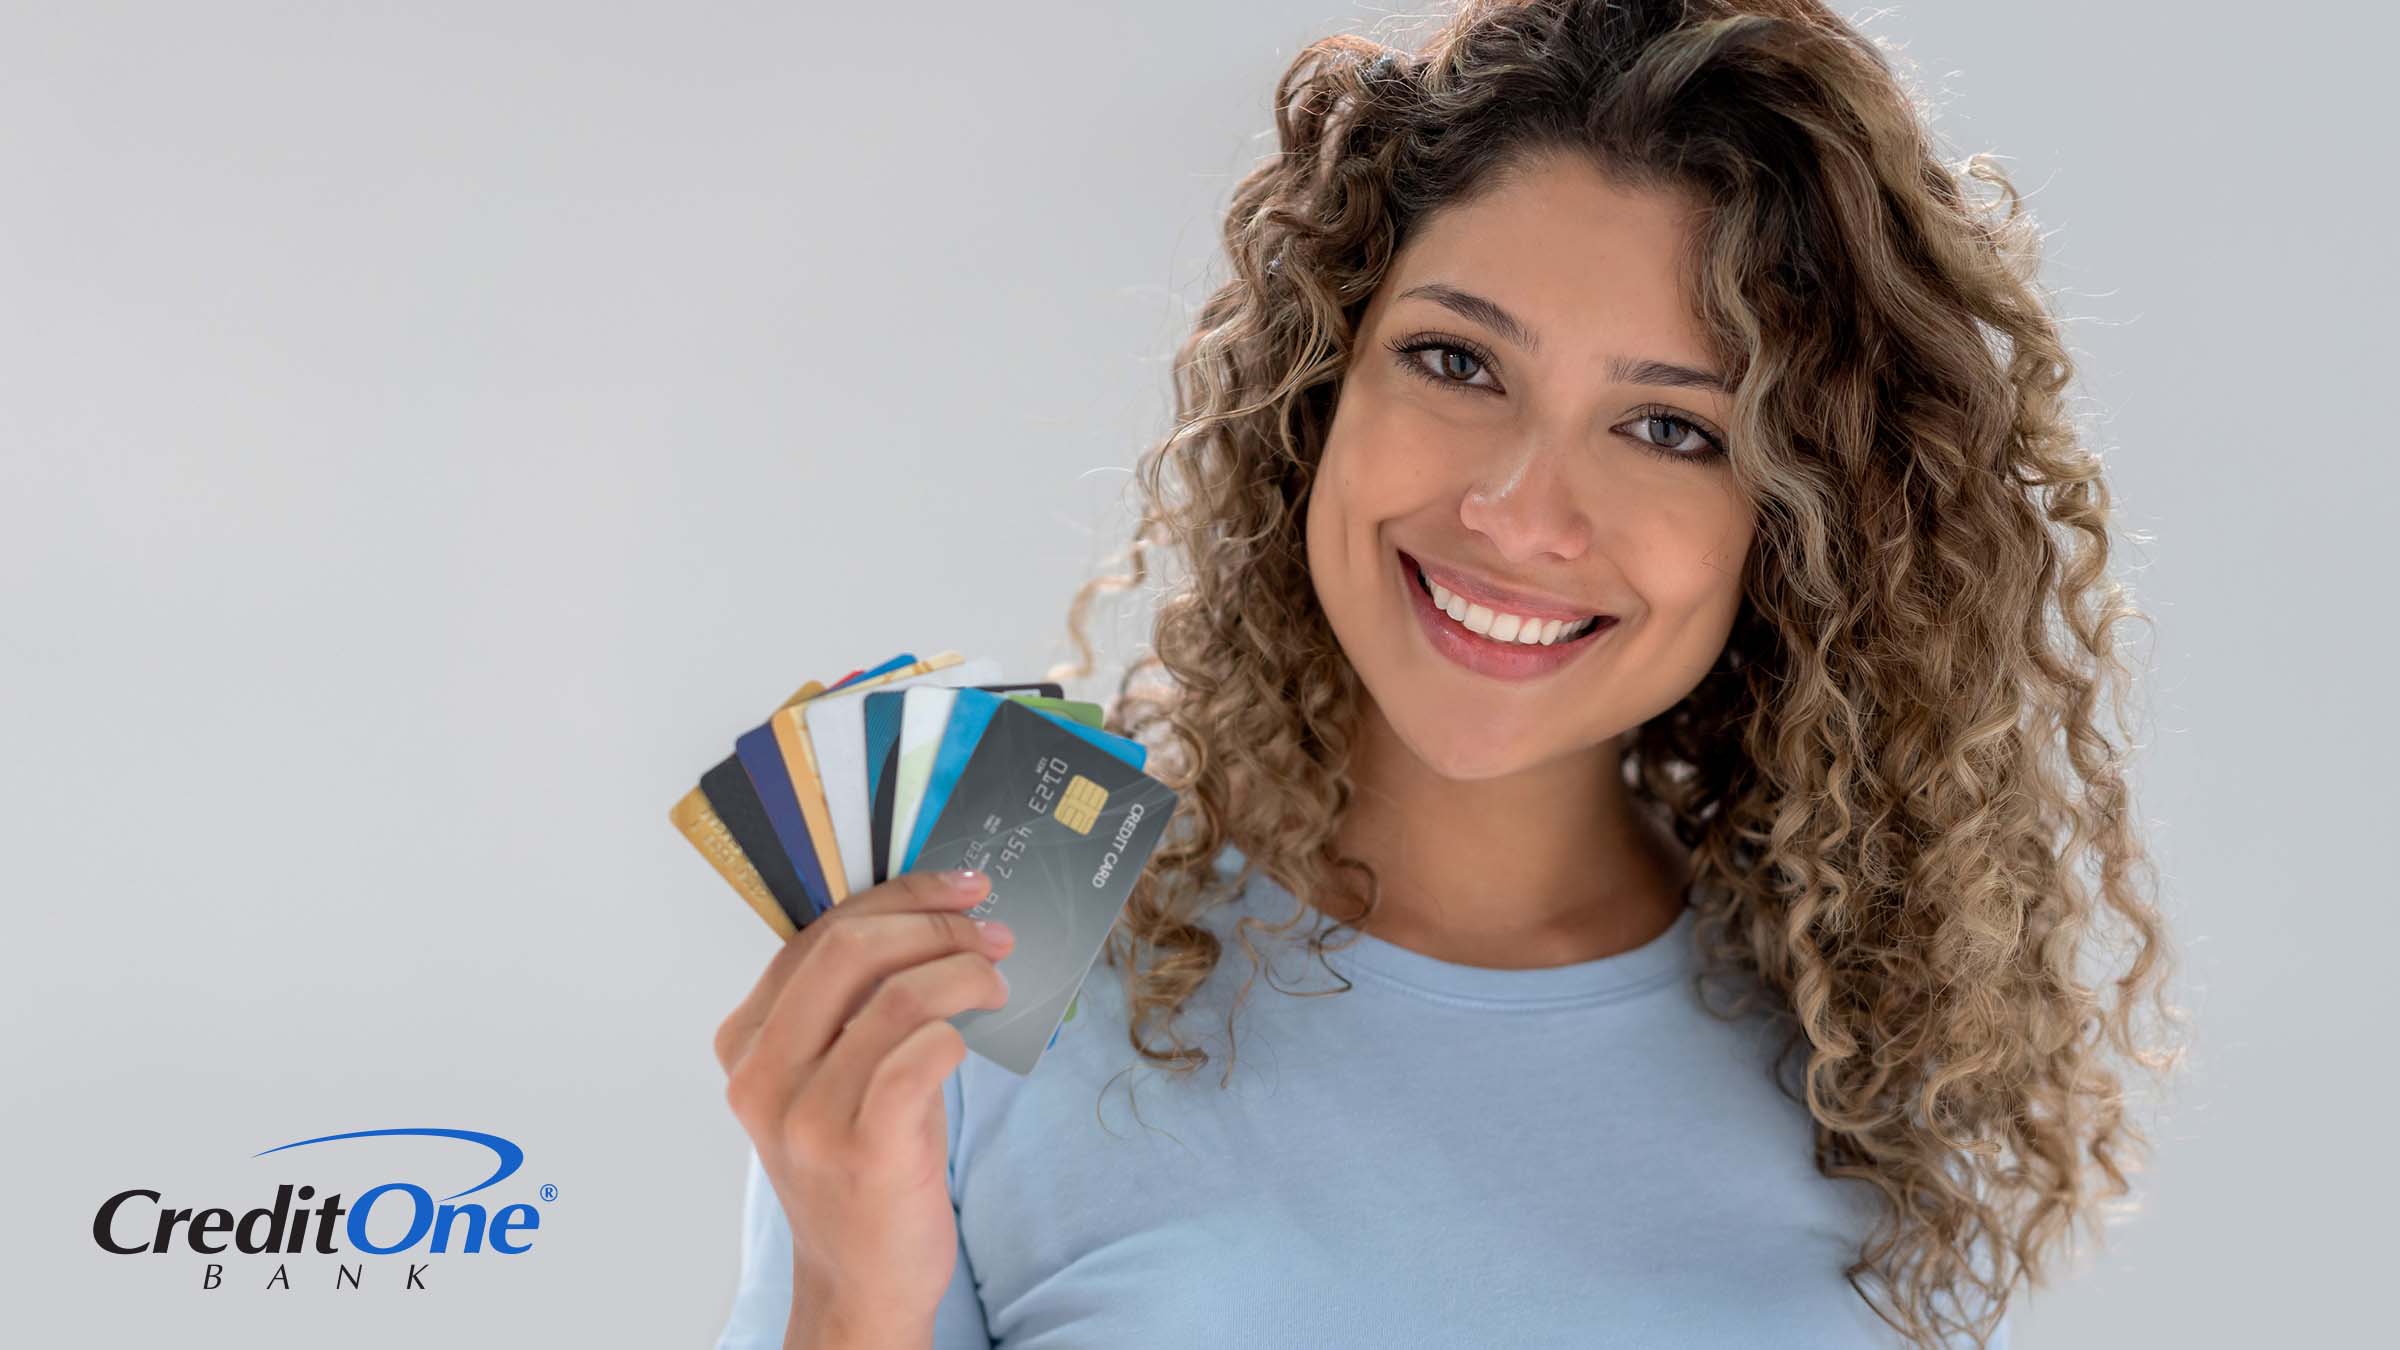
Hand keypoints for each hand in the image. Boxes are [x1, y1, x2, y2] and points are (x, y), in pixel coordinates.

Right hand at [714, 867, 1012, 1340]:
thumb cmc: (859, 1166)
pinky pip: (920, 1054)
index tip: (959, 886)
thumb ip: (852, 1005)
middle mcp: (762, 1075)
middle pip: (850, 949)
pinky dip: (957, 1031)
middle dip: (935, 923)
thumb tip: (933, 916)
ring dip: (963, 973)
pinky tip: (972, 1039)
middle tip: (990, 930)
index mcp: (746, 1042)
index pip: (818, 934)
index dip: (899, 896)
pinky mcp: (862, 1149)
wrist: (859, 1280)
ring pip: (896, 996)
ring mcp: (806, 1115)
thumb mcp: (831, 1077)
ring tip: (996, 982)